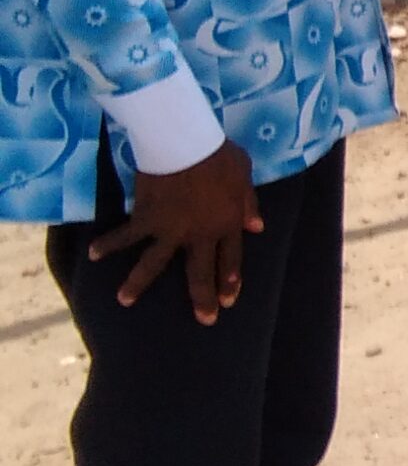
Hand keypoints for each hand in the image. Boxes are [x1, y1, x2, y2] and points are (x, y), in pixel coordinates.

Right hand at [87, 140, 260, 322]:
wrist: (185, 145)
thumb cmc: (218, 156)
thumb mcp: (244, 176)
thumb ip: (249, 204)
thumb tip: (257, 227)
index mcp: (226, 224)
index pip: (231, 259)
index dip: (230, 280)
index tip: (228, 301)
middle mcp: (198, 234)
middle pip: (200, 272)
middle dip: (202, 298)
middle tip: (204, 320)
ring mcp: (169, 230)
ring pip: (154, 264)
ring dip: (137, 283)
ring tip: (125, 300)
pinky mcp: (144, 219)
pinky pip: (124, 236)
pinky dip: (107, 244)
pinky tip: (94, 254)